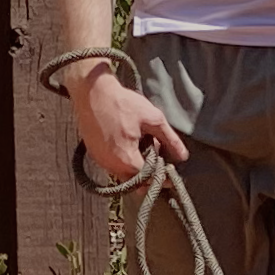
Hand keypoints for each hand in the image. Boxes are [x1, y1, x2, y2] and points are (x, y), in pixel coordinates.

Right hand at [71, 59, 187, 182]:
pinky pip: (112, 166)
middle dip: (148, 173)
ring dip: (135, 166)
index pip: (149, 179)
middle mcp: (111, 166)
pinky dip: (123, 161)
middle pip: (136, 181)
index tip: (169, 167)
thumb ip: (170, 139)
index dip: (161, 174)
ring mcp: (100, 161)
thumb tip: (183, 157)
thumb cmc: (123, 103)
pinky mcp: (94, 155)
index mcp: (127, 159)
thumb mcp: (153, 118)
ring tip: (143, 145)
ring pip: (123, 175)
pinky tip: (129, 143)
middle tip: (157, 155)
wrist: (92, 92)